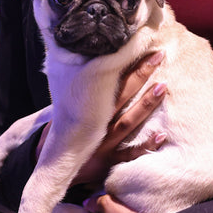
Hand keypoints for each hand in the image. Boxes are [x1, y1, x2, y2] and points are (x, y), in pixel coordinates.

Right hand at [74, 50, 166, 185]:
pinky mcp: (107, 163)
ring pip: (127, 122)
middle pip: (120, 96)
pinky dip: (146, 146)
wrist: (50, 166)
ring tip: (162, 87)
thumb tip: (91, 63)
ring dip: (145, 105)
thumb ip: (80, 93)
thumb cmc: (64, 132)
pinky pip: (129, 155)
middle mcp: (94, 124)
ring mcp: (102, 144)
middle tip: (157, 56)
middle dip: (139, 76)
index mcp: (85, 108)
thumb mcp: (67, 109)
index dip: (122, 64)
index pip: (105, 81)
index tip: (136, 46)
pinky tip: (161, 135)